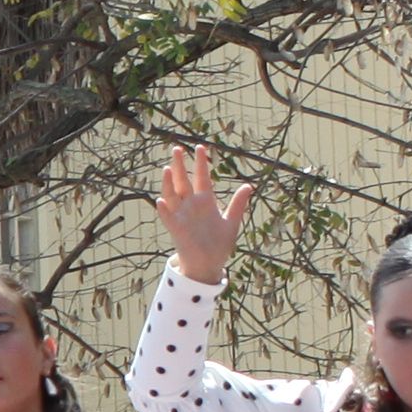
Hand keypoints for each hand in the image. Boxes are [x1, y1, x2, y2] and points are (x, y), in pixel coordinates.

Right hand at [153, 144, 252, 284]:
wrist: (209, 263)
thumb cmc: (219, 243)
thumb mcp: (231, 222)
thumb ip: (238, 204)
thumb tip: (249, 186)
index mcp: (206, 201)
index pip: (202, 177)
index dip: (201, 163)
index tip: (200, 147)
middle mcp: (191, 205)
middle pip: (183, 181)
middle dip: (180, 165)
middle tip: (177, 148)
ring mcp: (182, 215)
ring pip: (173, 194)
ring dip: (169, 182)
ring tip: (167, 168)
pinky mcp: (176, 228)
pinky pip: (168, 217)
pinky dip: (164, 209)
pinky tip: (162, 200)